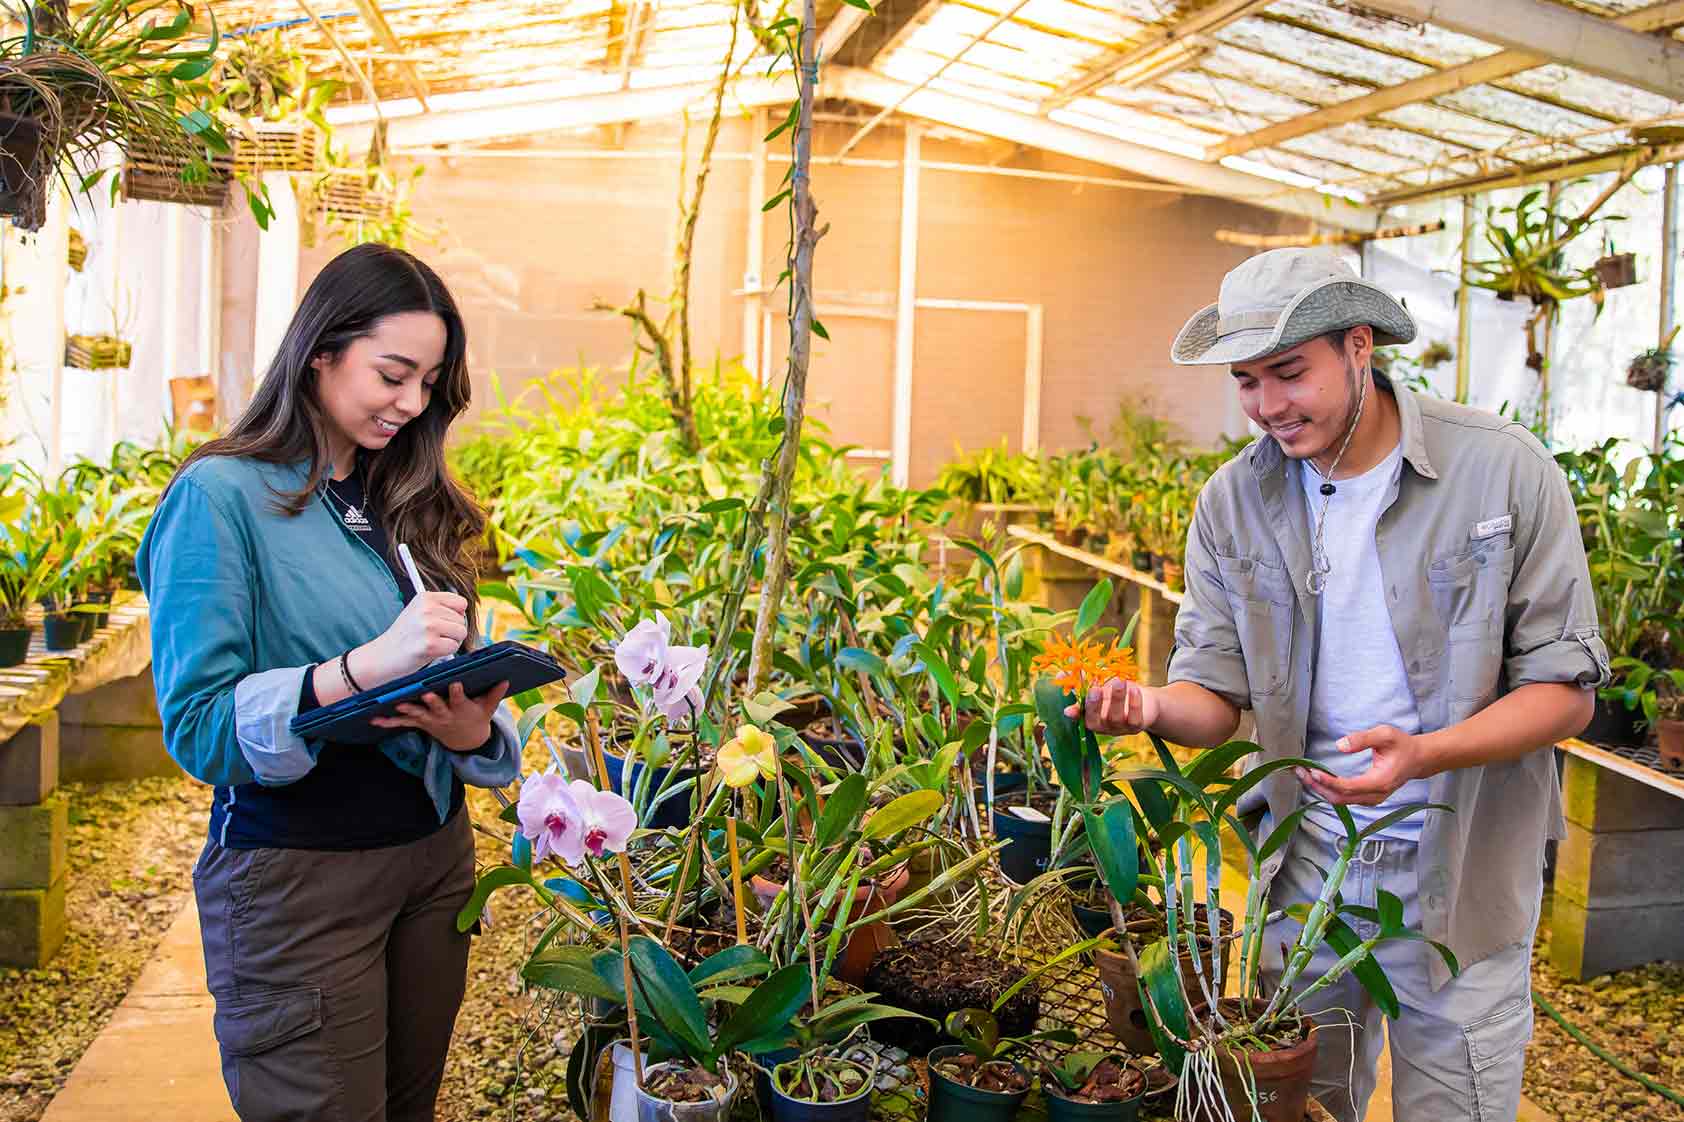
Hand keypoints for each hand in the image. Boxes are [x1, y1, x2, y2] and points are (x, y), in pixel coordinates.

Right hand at [356, 591, 468, 682]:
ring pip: (461, 633)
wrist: (383, 655)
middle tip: (433, 636)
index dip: (456, 615)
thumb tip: (464, 612)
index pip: (461, 603)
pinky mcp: (429, 644)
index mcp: (425, 597)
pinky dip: (446, 652)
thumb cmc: (405, 636)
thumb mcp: (418, 611)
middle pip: (462, 620)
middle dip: (452, 631)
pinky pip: (454, 647)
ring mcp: (428, 626)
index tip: (443, 623)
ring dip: (450, 641)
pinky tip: (430, 651)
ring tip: (432, 643)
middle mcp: (427, 609)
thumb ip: (440, 607)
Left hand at [371, 680, 510, 750]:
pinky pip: (403, 723)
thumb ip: (495, 694)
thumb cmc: (476, 717)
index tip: (457, 683)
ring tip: (394, 705)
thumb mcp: (488, 708)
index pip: (460, 699)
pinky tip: (374, 720)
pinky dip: (388, 722)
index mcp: (461, 709)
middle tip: (425, 694)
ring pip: (417, 714)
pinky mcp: (420, 723)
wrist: (465, 741)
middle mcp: (444, 715)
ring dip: (406, 710)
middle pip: (436, 707)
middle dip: (430, 701)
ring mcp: (430, 720)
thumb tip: (506, 678)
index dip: (458, 692)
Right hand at [1065, 677, 1158, 736]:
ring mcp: (1119, 728)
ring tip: (1119, 680)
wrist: (1144, 700)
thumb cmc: (1114, 693)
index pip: (1079, 717)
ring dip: (1116, 698)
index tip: (1068, 710)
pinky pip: (1134, 718)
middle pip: (1096, 721)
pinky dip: (1134, 703)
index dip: (1074, 714)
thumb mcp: (1098, 686)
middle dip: (1094, 705)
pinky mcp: (1136, 726)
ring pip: (1115, 717)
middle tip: (1095, 689)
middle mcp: (1103, 726)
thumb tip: (1060, 675)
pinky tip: (1134, 688)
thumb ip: (1080, 682)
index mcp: (1090, 717)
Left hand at [1295, 725, 1429, 805]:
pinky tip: (1316, 778)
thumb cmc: (1402, 745)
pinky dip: (1328, 790)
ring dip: (1320, 789)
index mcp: (1380, 782)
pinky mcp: (1367, 797)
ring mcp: (1371, 799)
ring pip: (1340, 800)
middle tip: (1299, 771)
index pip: (1348, 787)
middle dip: (1317, 786)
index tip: (1312, 771)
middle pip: (1340, 798)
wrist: (1418, 759)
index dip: (1329, 781)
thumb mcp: (1385, 734)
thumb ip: (1363, 739)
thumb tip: (1340, 745)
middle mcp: (1375, 795)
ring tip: (1303, 774)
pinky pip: (1344, 798)